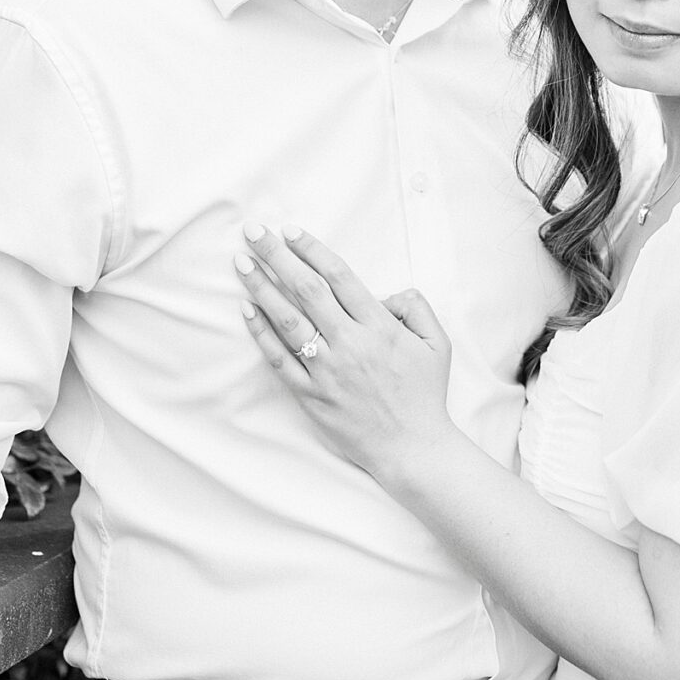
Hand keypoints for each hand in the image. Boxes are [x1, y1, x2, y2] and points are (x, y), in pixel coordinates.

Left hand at [238, 223, 454, 489]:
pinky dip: (262, 334)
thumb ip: (417, 307)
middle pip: (307, 290)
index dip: (312, 250)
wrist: (412, 448)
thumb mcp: (438, 344)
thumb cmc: (425, 395)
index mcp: (380, 327)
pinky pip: (280, 360)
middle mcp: (350, 344)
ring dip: (261, 287)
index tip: (290, 231)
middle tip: (253, 231)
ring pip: (288, 320)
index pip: (340, 277)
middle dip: (277, 256)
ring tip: (241, 263)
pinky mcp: (312, 396)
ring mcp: (327, 371)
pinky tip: (247, 310)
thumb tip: (387, 292)